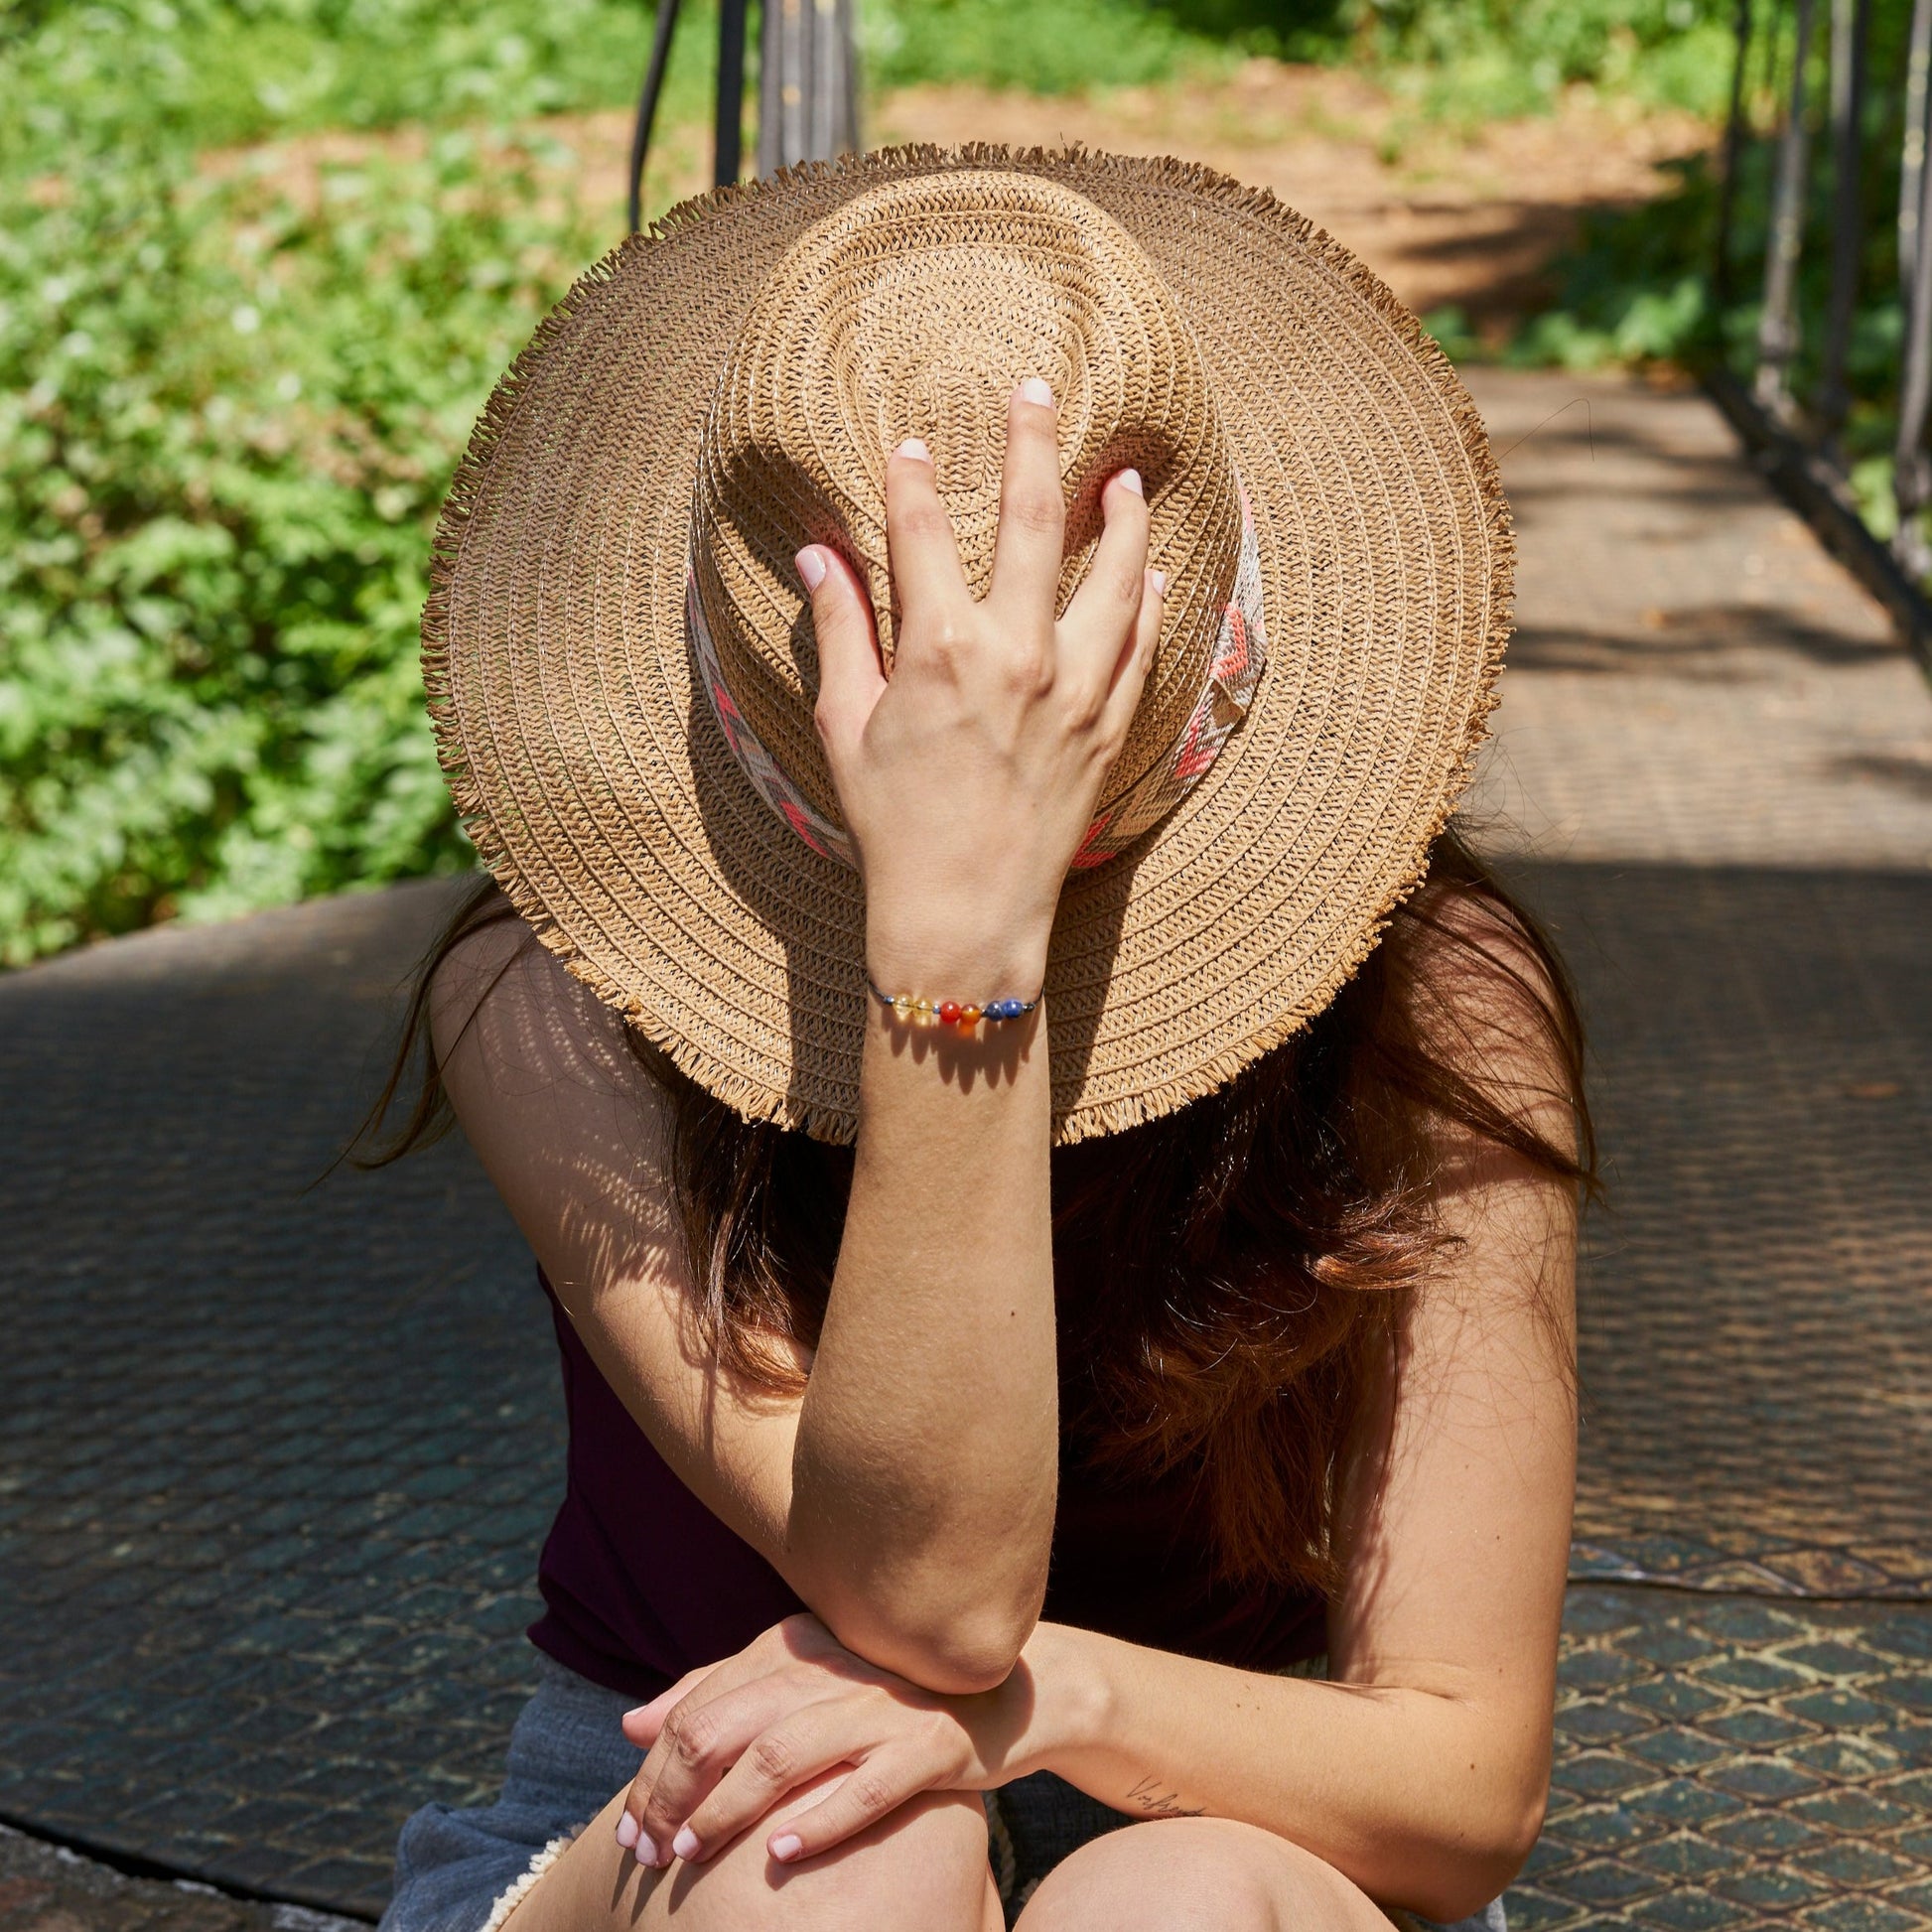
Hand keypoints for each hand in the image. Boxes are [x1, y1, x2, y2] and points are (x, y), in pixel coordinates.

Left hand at [612, 1613, 1047, 1869]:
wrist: (1008, 1692)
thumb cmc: (887, 1696)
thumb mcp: (802, 1681)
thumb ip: (721, 1695)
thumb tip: (631, 1724)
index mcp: (795, 1645)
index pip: (698, 1706)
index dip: (653, 1770)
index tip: (632, 1829)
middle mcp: (832, 1668)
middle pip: (725, 1728)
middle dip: (673, 1795)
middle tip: (647, 1853)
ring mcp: (883, 1707)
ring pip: (782, 1755)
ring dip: (726, 1810)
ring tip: (690, 1855)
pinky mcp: (931, 1745)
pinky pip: (866, 1787)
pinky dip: (819, 1821)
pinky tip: (779, 1853)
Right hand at [799, 378, 1162, 998]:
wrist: (964, 914)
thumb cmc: (894, 827)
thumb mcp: (846, 726)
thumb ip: (841, 632)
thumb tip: (816, 559)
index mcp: (939, 648)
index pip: (919, 532)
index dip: (909, 480)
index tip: (909, 444)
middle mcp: (1015, 653)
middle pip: (1030, 520)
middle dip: (1031, 444)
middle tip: (1037, 391)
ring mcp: (1073, 689)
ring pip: (1114, 577)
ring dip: (1121, 518)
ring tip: (1126, 478)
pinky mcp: (1108, 727)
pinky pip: (1141, 647)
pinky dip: (1151, 605)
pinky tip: (1155, 575)